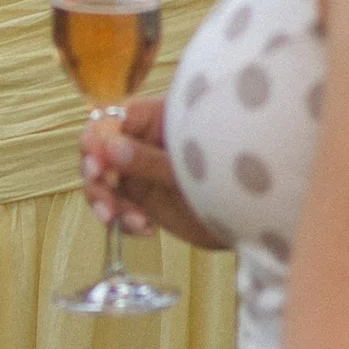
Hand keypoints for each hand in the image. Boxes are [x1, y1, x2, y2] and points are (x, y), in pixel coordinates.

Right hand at [80, 98, 228, 254]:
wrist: (253, 218)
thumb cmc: (229, 177)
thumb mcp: (186, 169)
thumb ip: (148, 159)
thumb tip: (109, 148)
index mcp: (155, 119)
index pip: (112, 119)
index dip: (96, 139)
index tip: (95, 162)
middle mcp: (142, 142)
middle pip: (99, 151)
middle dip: (96, 175)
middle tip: (103, 195)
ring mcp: (142, 170)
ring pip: (103, 181)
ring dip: (105, 202)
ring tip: (120, 219)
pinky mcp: (144, 198)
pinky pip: (118, 206)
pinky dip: (123, 220)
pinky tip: (145, 230)